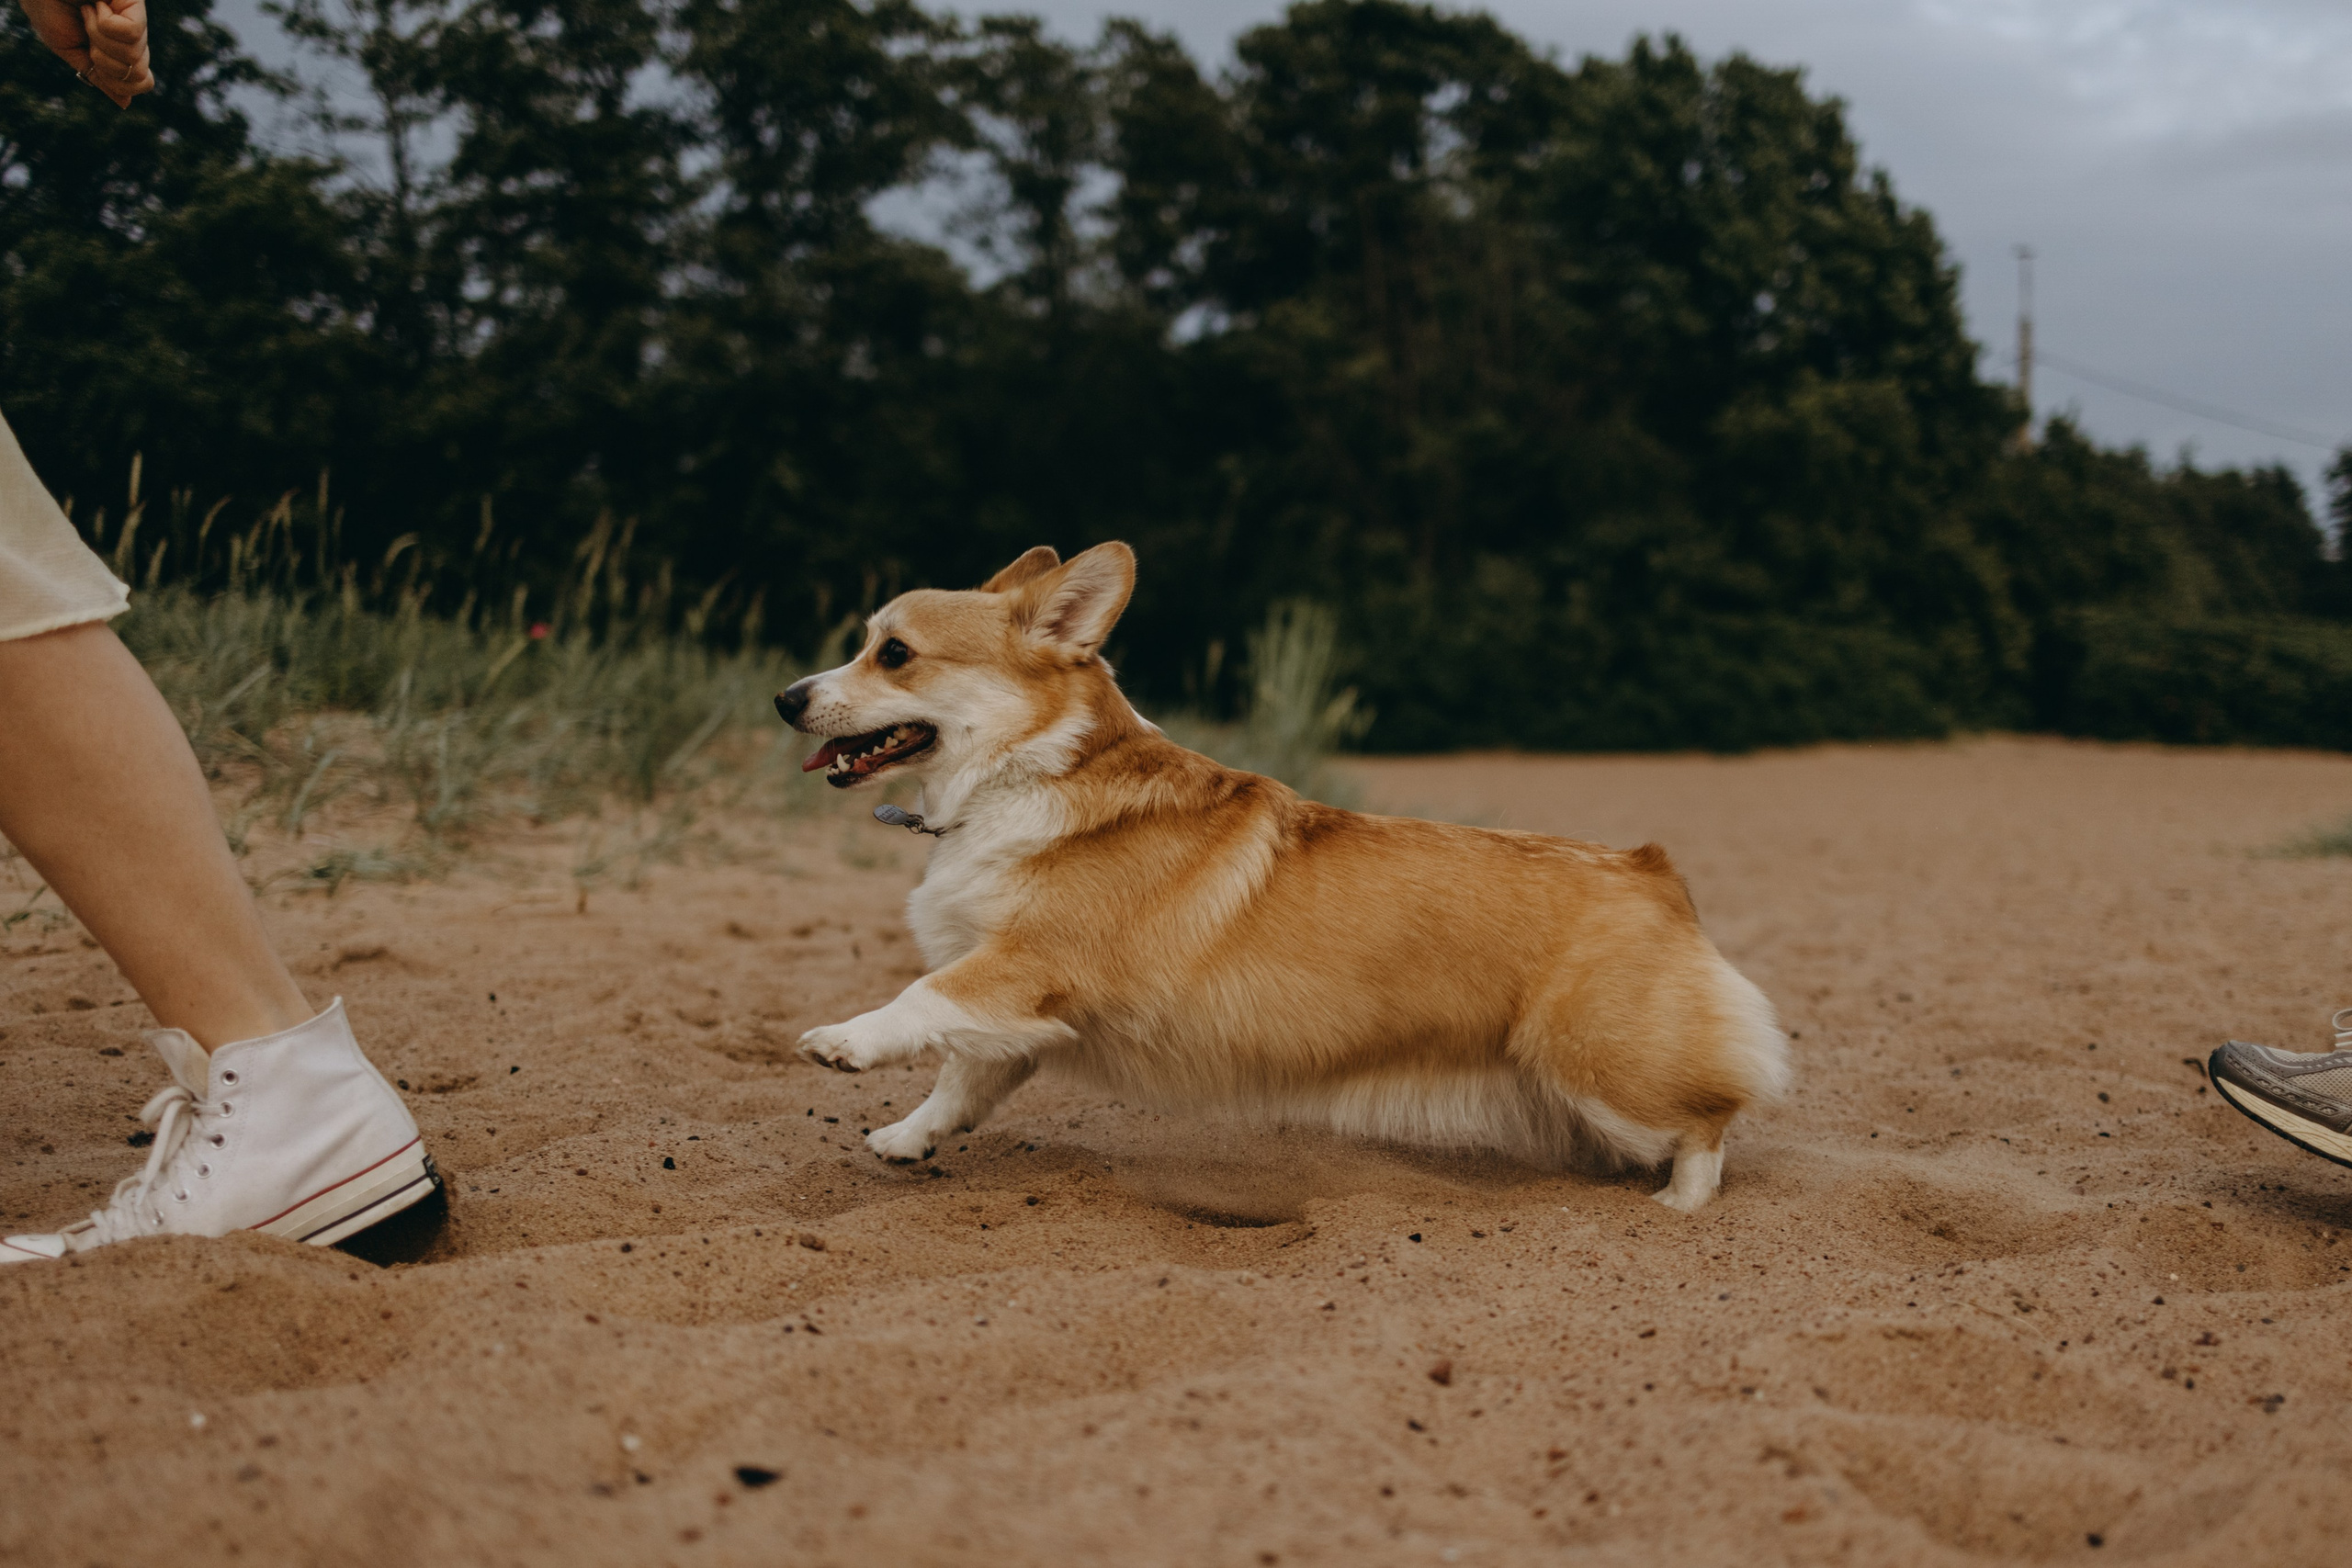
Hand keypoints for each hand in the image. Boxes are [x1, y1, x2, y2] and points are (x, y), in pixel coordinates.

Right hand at [16, 0, 153, 107]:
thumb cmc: (50, 11)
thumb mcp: (72, 51)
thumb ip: (99, 76)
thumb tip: (126, 103)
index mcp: (122, 48)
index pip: (142, 82)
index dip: (118, 82)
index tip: (92, 57)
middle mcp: (135, 35)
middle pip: (139, 72)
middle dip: (105, 61)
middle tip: (86, 33)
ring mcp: (137, 18)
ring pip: (135, 54)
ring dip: (100, 38)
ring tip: (88, 13)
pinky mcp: (135, 2)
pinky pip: (131, 32)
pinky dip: (104, 23)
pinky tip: (95, 5)